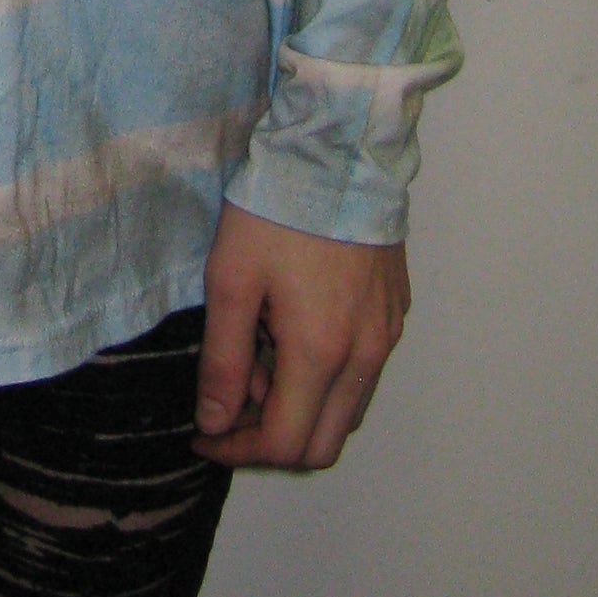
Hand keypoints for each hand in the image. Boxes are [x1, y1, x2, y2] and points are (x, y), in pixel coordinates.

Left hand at [191, 202, 409, 471]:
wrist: (338, 146)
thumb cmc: (276, 208)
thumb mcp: (230, 280)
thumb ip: (222, 360)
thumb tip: (215, 422)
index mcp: (321, 353)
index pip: (284, 444)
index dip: (236, 450)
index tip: (202, 433)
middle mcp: (366, 355)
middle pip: (323, 443)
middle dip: (270, 439)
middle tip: (229, 402)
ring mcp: (386, 334)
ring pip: (346, 409)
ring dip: (300, 408)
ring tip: (258, 356)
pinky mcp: (395, 310)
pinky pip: (363, 371)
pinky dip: (326, 377)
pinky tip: (292, 330)